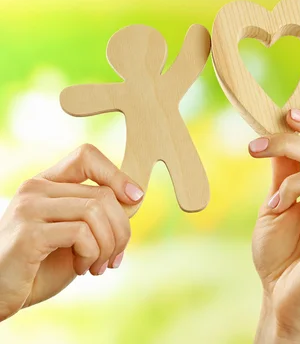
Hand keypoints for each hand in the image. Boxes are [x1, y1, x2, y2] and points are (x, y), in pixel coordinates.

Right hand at [0, 144, 142, 320]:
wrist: (1, 295)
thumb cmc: (41, 266)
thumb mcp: (77, 235)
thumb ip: (99, 215)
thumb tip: (135, 198)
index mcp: (47, 184)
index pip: (86, 156)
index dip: (117, 174)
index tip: (136, 198)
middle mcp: (35, 189)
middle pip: (103, 194)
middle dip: (121, 230)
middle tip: (115, 256)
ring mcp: (29, 209)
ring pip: (96, 211)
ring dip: (108, 245)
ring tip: (98, 265)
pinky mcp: (29, 234)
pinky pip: (81, 233)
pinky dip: (92, 254)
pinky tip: (82, 268)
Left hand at [250, 110, 299, 343]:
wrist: (278, 296)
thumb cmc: (279, 254)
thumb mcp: (275, 203)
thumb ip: (283, 172)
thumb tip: (280, 134)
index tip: (286, 113)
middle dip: (298, 137)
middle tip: (258, 144)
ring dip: (296, 178)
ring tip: (275, 202)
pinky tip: (297, 200)